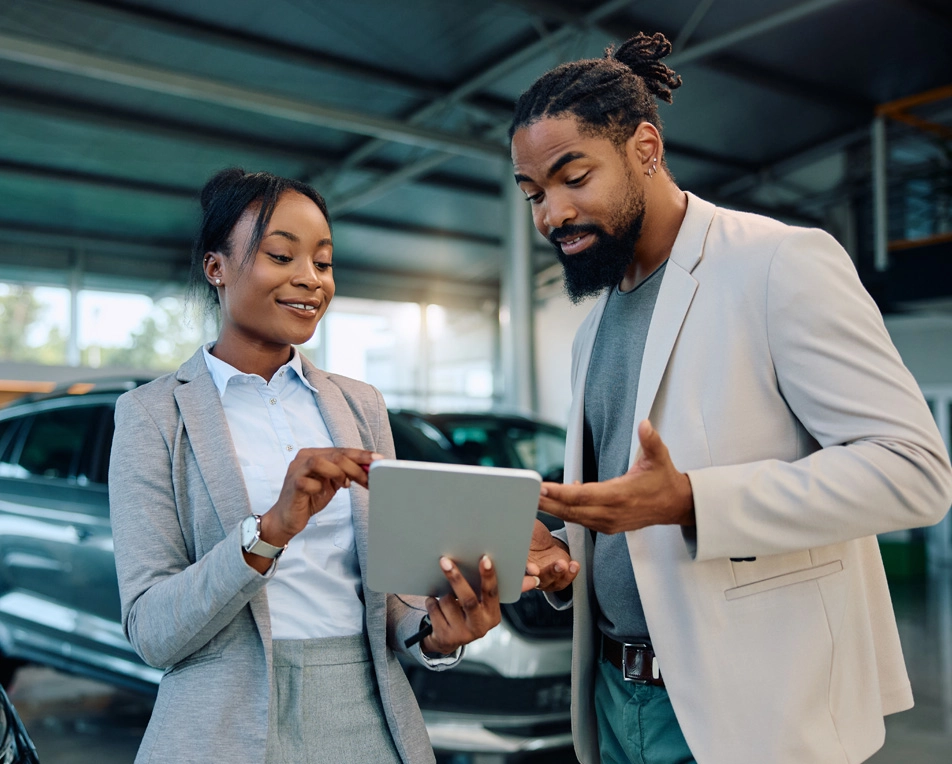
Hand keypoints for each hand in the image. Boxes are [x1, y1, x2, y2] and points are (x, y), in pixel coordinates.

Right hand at [261, 448, 380, 545]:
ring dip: (338, 473)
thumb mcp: (332, 483)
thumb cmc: (310, 498)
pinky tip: (321, 493)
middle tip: (368, 478)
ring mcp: (296, 470)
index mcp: (314, 454)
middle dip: (355, 467)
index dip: (361, 455)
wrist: (288, 518)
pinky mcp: (292, 485)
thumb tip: (369, 469)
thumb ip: (347, 474)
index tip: (378, 460)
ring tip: (345, 484)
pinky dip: (319, 487)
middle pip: (335, 455)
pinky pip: (307, 482)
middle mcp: (304, 457)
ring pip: (320, 462)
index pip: (342, 450)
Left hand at [420, 555, 500, 654]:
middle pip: (468, 599)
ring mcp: (462, 634)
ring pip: (447, 601)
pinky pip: (434, 608)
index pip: (491, 592)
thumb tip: (467, 562)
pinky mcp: (445, 637)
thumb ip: (477, 590)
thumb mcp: (478, 606)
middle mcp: (479, 627)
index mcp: (492, 616)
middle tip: (445, 561)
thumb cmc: (465, 613)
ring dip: (442, 594)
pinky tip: (437, 608)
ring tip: (446, 600)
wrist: (448, 640)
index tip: (484, 559)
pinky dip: (432, 602)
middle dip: (456, 578)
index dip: (488, 575)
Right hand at [523, 519, 578, 592]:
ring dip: (556, 573)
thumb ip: (520, 525)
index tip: (532, 568)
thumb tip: (515, 512)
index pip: (518, 567)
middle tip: (546, 567)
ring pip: (548, 580)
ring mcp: (542, 578)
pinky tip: (574, 565)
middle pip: (533, 578)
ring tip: (562, 564)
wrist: (544, 544)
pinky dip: (569, 574)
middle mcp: (528, 573)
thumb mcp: (525, 527)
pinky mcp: (556, 579)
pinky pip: (562, 581)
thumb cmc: (531, 535)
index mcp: (517, 559)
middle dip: (542, 573)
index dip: (524, 569)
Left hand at [538, 420, 694, 533]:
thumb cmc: (663, 480)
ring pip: (573, 517)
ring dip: (552, 508)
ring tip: (532, 499)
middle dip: (548, 503)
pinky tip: (553, 500)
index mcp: (620, 496)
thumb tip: (645, 424)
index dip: (561, 493)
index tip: (542, 488)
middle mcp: (611, 513)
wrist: (674, 505)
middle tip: (525, 494)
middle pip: (572, 510)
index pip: (583, 496)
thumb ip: (651, 440)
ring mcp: (608, 523)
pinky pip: (581, 519)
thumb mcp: (660, 457)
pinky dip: (565, 511)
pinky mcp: (607, 527)